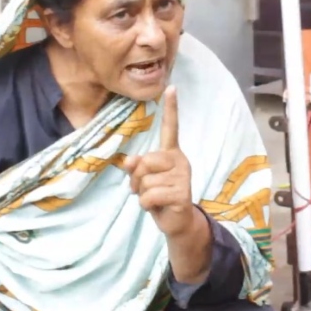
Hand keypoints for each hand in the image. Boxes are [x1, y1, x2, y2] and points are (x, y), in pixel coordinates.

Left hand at [124, 85, 194, 236]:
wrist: (177, 223)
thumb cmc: (159, 197)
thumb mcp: (144, 180)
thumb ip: (136, 167)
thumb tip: (128, 161)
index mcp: (171, 153)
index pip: (170, 128)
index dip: (171, 109)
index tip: (171, 87)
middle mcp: (179, 160)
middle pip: (145, 161)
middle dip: (137, 179)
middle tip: (144, 190)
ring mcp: (182, 176)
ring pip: (145, 181)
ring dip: (142, 194)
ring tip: (154, 200)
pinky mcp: (181, 193)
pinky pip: (150, 195)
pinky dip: (146, 205)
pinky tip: (157, 207)